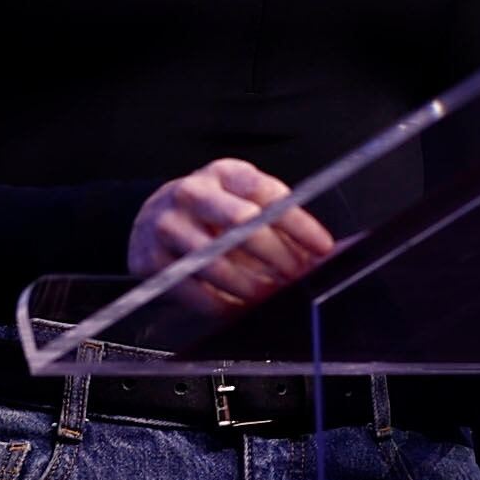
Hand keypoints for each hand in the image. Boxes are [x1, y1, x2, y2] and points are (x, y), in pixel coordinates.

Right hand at [127, 159, 337, 306]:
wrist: (153, 216)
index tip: (323, 248)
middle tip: (296, 276)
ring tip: (269, 294)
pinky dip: (220, 303)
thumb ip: (281, 220)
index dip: (299, 223)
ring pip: (215, 261)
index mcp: (223, 173)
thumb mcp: (243, 199)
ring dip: (249, 284)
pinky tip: (238, 306)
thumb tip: (329, 251)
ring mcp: (167, 225)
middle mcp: (192, 193)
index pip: (268, 194)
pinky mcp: (150, 259)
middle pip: (241, 223)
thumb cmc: (211, 210)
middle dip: (277, 255)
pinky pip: (192, 290)